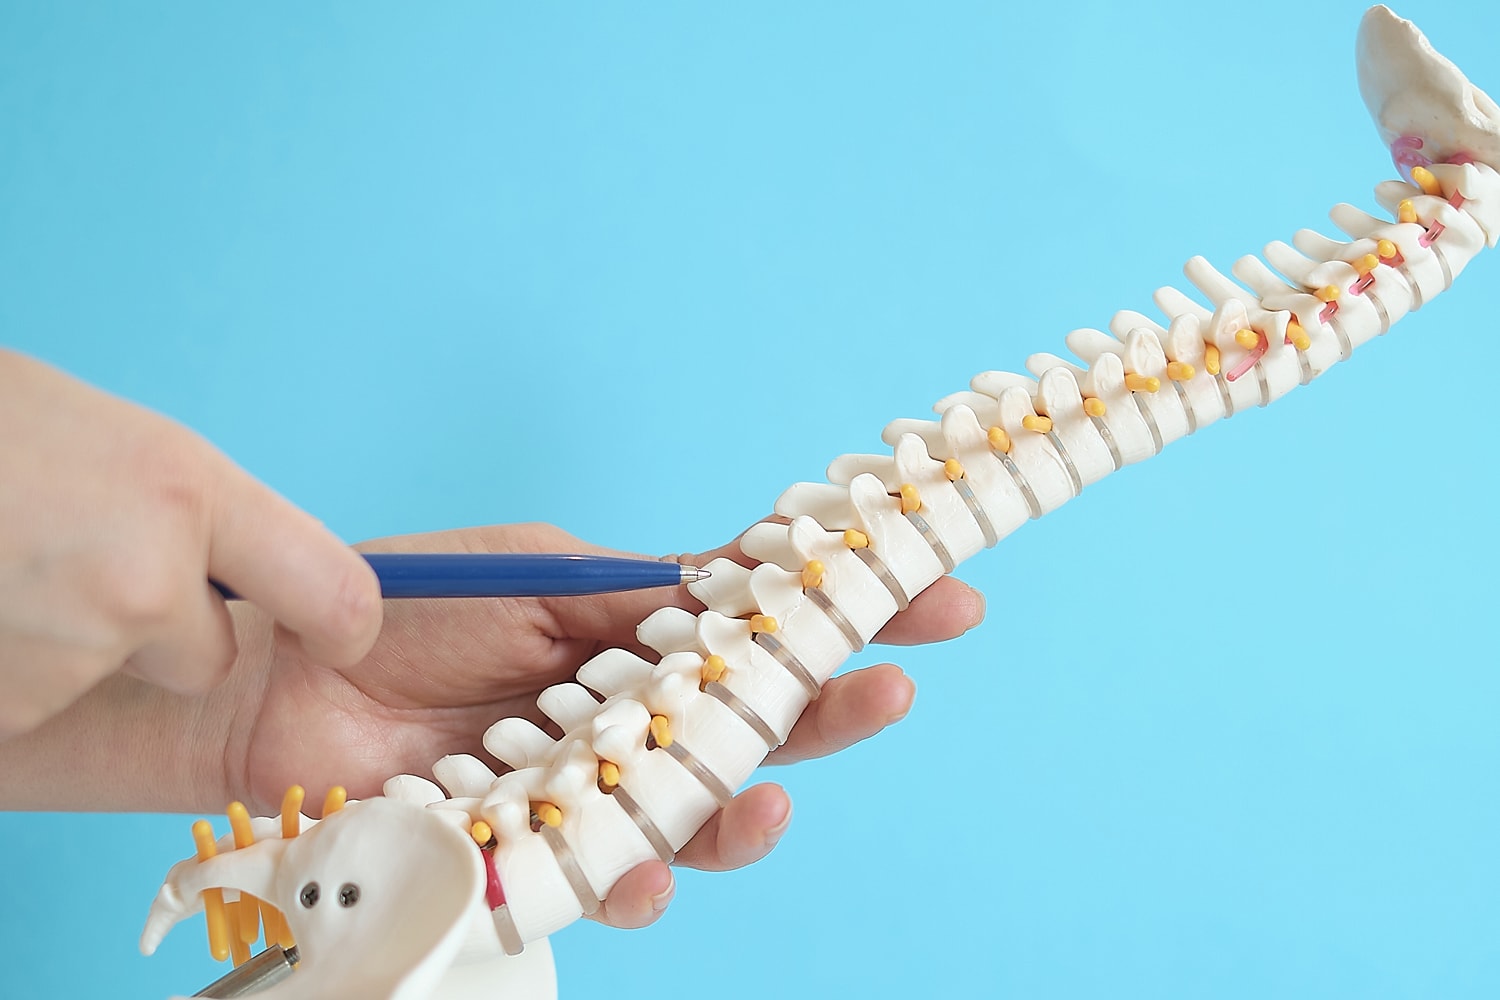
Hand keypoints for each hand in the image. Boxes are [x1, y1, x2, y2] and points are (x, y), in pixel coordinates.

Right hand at [0, 350, 382, 737]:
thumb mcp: (114, 441)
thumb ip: (191, 514)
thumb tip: (251, 578)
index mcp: (185, 489)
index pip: (337, 591)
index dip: (342, 620)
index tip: (341, 630)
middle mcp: (144, 578)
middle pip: (209, 659)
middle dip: (159, 631)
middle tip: (73, 564)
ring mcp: (67, 650)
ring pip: (110, 682)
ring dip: (63, 647)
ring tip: (4, 568)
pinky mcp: (6, 709)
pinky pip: (32, 707)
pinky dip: (7, 675)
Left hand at [214, 521, 984, 929]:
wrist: (273, 679)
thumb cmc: (400, 606)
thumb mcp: (537, 578)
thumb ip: (642, 594)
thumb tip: (755, 582)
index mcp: (638, 631)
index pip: (766, 623)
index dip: (850, 611)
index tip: (938, 593)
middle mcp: (628, 715)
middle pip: (752, 727)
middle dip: (826, 713)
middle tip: (886, 694)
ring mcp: (588, 788)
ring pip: (696, 818)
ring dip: (740, 817)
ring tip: (757, 807)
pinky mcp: (535, 853)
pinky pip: (610, 880)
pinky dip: (633, 881)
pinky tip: (637, 873)